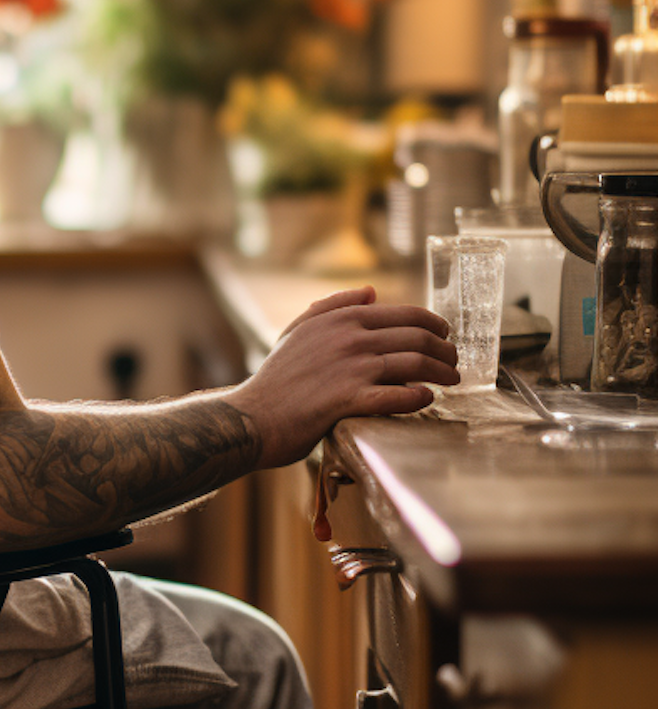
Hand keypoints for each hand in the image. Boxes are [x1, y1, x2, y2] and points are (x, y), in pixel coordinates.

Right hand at [229, 285, 457, 470]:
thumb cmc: (276, 377)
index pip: (405, 314)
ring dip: (441, 373)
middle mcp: (350, 339)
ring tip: (452, 381)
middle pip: (417, 339)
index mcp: (341, 319)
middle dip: (445, 350)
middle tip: (454, 362)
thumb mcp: (298, 330)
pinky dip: (418, 397)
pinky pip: (397, 396)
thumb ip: (333, 306)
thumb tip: (370, 291)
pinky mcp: (350, 400)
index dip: (434, 325)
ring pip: (414, 365)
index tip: (445, 336)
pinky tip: (427, 399)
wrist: (254, 416)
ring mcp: (351, 369)